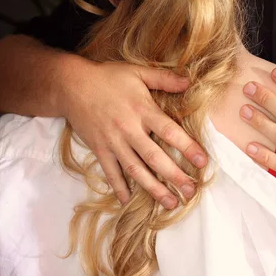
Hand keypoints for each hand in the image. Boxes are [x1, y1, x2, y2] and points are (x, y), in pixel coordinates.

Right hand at [59, 58, 206, 206]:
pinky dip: (119, 187)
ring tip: (170, 203)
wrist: (71, 85)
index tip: (203, 162)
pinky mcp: (99, 149)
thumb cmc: (107, 77)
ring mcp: (113, 142)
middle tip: (191, 192)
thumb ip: (164, 78)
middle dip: (175, 176)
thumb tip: (190, 81)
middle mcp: (129, 129)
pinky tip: (128, 201)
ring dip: (153, 188)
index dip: (188, 147)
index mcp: (142, 110)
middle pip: (155, 157)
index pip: (170, 131)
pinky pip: (110, 172)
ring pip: (136, 170)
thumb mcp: (137, 72)